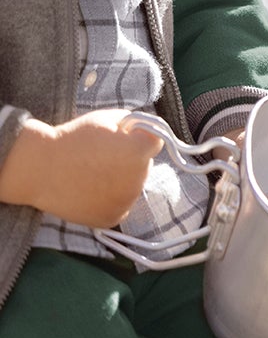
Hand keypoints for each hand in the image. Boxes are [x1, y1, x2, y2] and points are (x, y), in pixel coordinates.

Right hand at [0, 109, 161, 226]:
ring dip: (122, 180)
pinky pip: (121, 205)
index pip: (156, 142)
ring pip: (133, 186)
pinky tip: (92, 190)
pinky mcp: (111, 219)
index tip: (124, 138)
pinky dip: (111, 199)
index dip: (140, 137)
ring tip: (94, 173)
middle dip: (131, 159)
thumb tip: (146, 133)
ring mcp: (125, 203)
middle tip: (103, 156)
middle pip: (144, 166)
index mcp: (140, 152)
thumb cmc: (75, 138)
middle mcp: (138, 180)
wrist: (41, 169)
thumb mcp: (108, 117)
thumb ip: (135, 124)